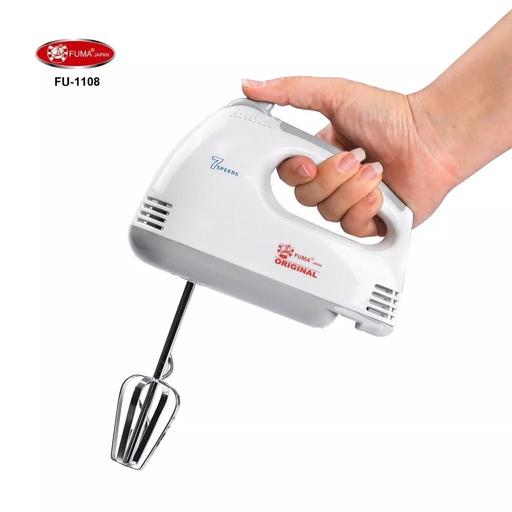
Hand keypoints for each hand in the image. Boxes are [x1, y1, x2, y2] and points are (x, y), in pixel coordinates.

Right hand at [242, 77, 458, 235]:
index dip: (295, 173)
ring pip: (328, 213)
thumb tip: (251, 85)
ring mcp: (350, 203)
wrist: (432, 139)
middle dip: (331, 178)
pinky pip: (350, 227)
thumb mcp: (335, 94)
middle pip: (306, 197)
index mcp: (319, 155)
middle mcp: (332, 181)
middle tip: (356, 158)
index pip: (289, 174)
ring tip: (376, 171)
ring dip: (352, 190)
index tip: (309, 162)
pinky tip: (381, 192)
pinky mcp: (368, 222)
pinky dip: (366, 209)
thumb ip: (291, 91)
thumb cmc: (391, 115)